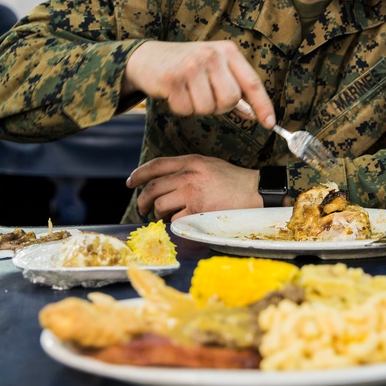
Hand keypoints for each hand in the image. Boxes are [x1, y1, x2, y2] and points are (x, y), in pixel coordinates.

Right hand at [123, 40, 274, 126]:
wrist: (147, 57)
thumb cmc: (185, 65)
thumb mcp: (214, 67)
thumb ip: (234, 86)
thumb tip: (254, 114)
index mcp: (227, 51)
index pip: (251, 82)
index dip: (262, 105)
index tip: (269, 123)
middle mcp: (212, 55)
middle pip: (230, 99)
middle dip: (220, 107)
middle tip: (206, 97)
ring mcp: (192, 65)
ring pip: (208, 108)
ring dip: (198, 108)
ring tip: (188, 92)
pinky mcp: (173, 78)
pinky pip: (186, 110)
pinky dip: (181, 108)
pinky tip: (175, 93)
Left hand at [126, 154, 262, 220]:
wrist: (255, 192)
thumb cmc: (233, 180)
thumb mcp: (209, 164)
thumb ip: (187, 169)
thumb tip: (164, 182)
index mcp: (191, 161)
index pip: (156, 165)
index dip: (139, 174)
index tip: (130, 182)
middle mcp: (188, 175)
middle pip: (153, 188)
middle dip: (142, 201)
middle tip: (142, 208)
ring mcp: (192, 194)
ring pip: (160, 205)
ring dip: (158, 214)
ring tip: (164, 217)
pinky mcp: (197, 211)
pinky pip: (175, 220)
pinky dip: (174, 224)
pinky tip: (180, 223)